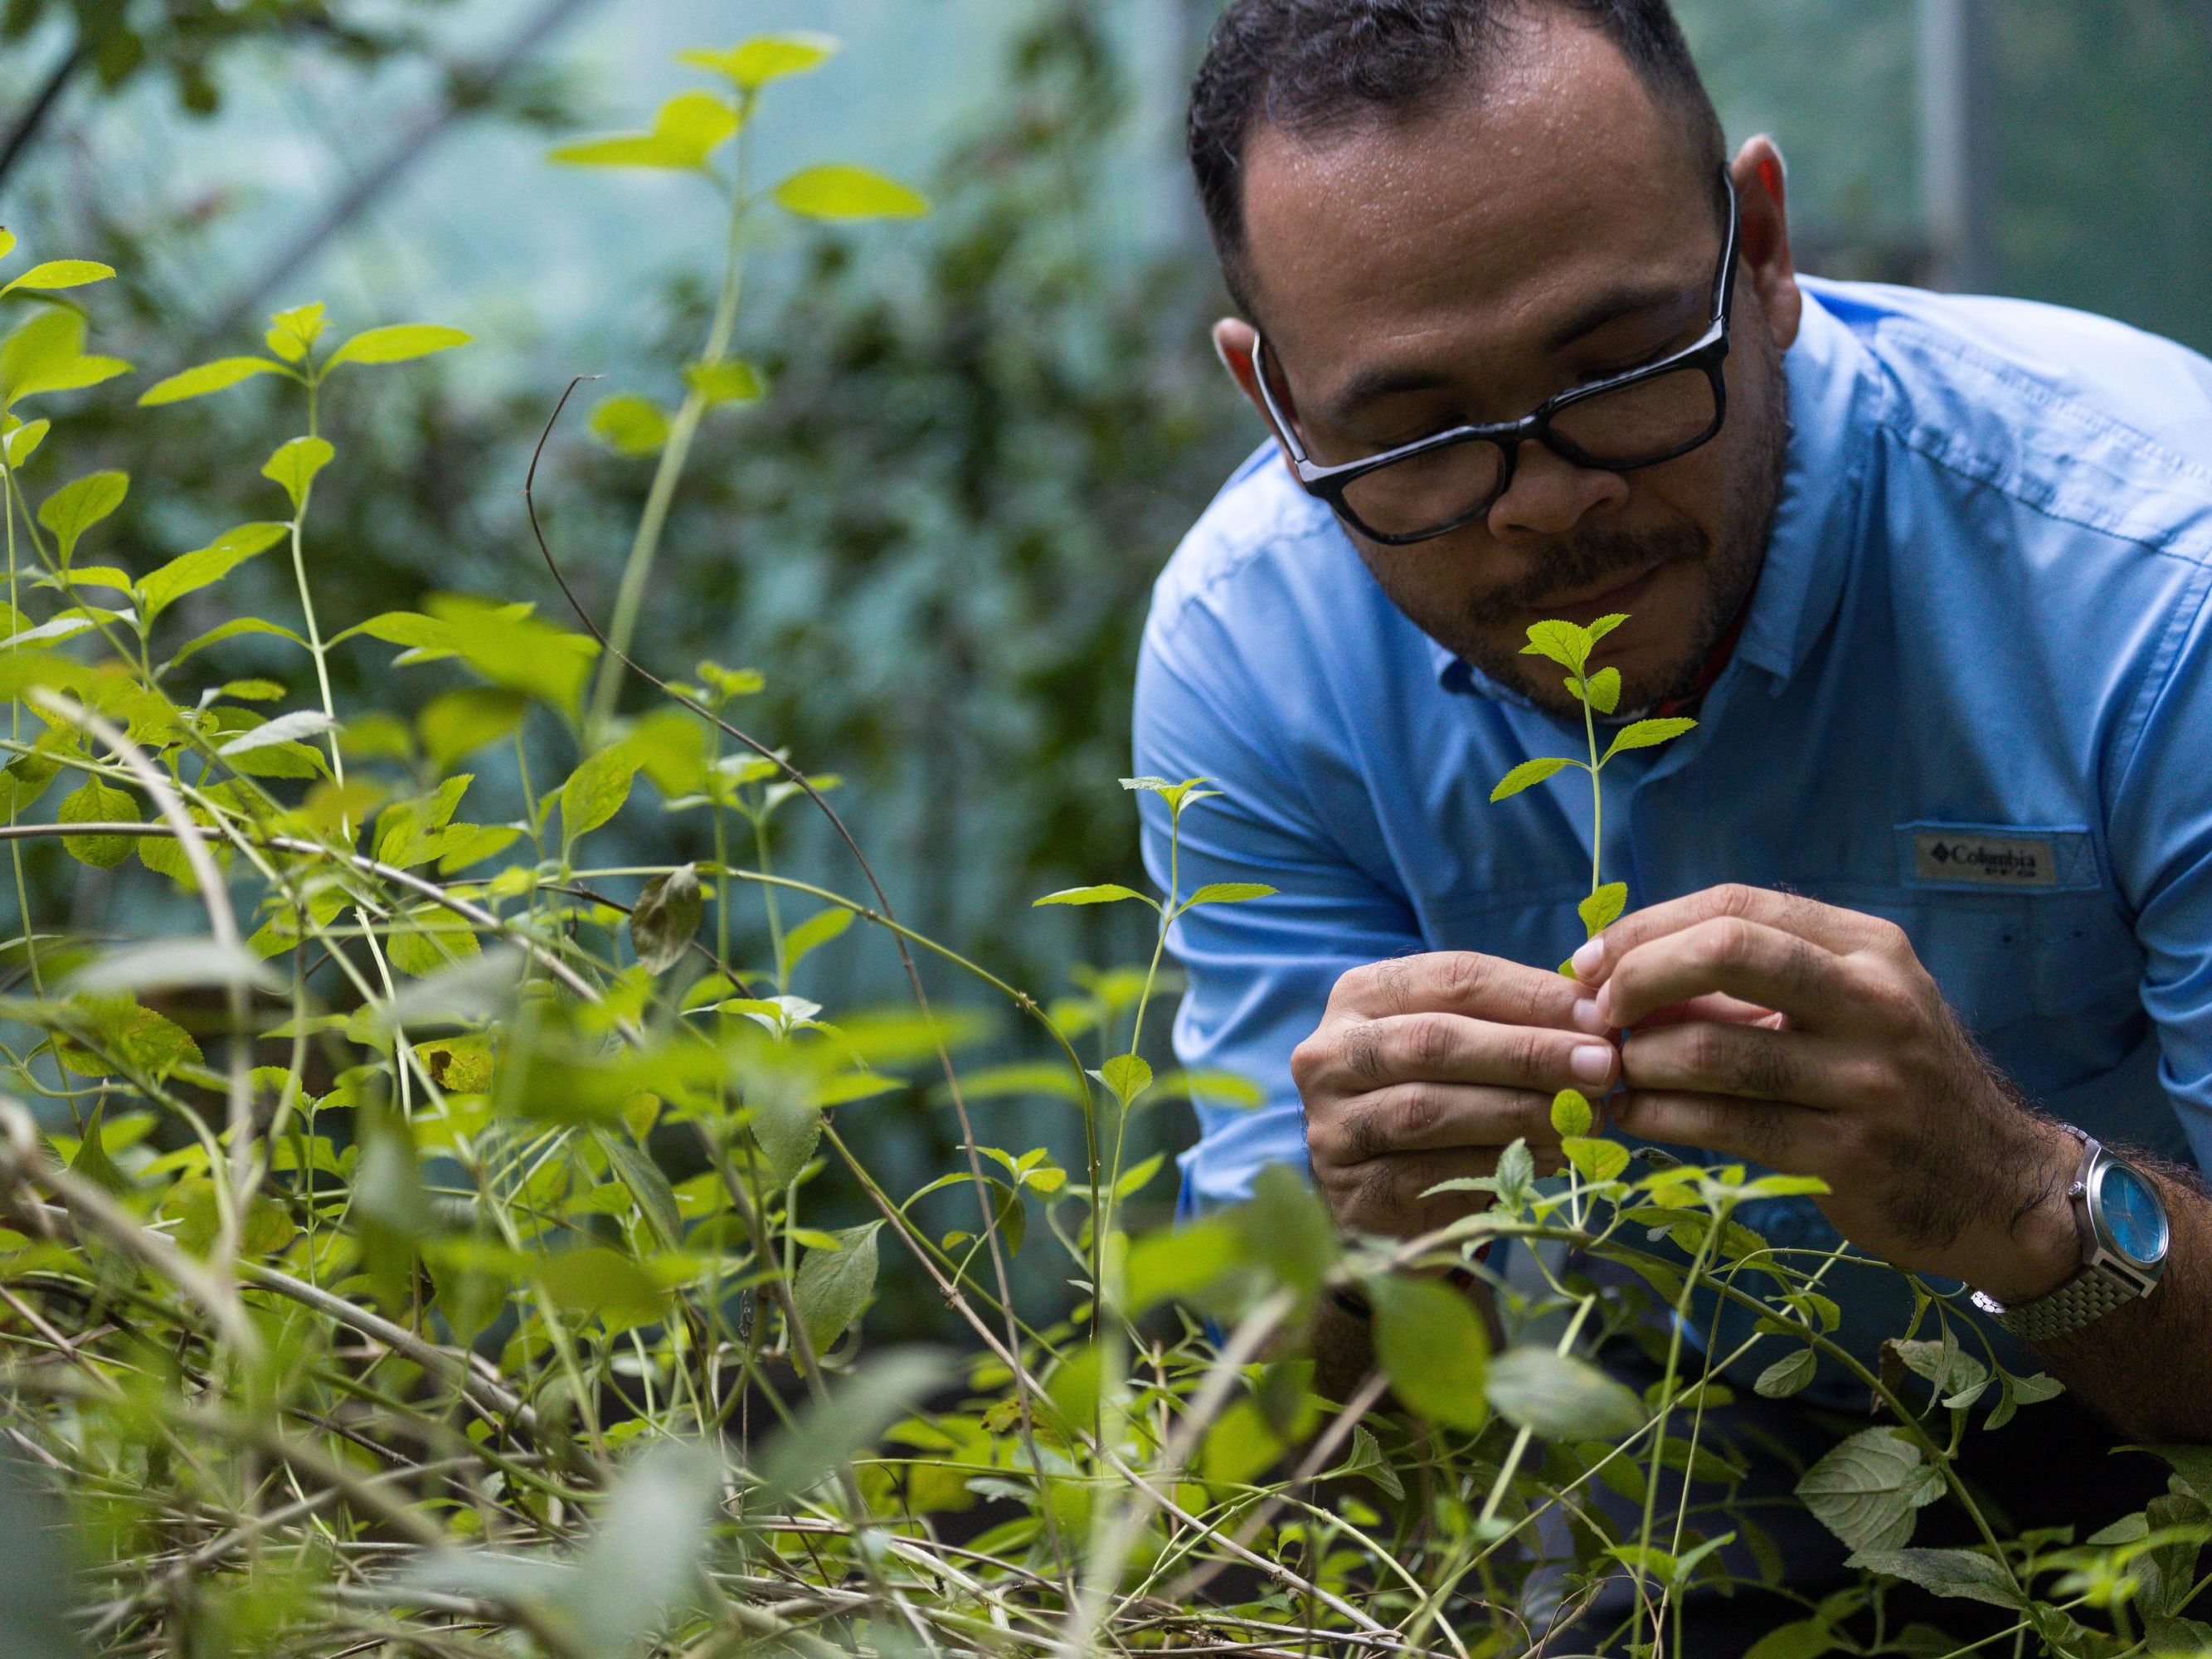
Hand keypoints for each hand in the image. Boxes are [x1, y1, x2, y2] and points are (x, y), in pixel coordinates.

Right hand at [1293, 952, 1618, 1239]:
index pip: (1452, 979)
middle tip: (1602, 1066)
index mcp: (1360, 995)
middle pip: (1436, 1041)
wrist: (1383, 1189)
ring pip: (1428, 1109)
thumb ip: (1514, 1019)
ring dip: (1519, 1111)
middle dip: (1529, 1053)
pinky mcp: (1348, 1185)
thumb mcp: (1466, 1042)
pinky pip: (1430, 1171)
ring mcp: (1330, 1121)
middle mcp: (1329, 1052)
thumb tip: (1598, 1014)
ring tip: (1584, 1116)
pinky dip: (1499, 1164)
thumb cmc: (1439, 1094)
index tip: (1599, 1018)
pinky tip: (1553, 1158)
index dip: (1531, 994)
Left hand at [1573, 884, 2082, 1302]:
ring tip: (1608, 1070)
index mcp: (1867, 948)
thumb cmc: (1899, 1082)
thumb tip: (1622, 971)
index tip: (1593, 959)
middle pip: (1727, 952)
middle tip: (1595, 1010)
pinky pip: (1726, 1126)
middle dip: (1638, 975)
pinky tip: (1629, 1115)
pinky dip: (1659, 1117)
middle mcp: (1874, 1001)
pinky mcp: (1848, 1152)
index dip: (1649, 928)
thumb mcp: (1850, 1007)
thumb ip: (1754, 984)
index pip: (1737, 907)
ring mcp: (1866, 1079)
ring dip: (1639, 1060)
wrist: (2000, 1185)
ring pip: (1713, 1051)